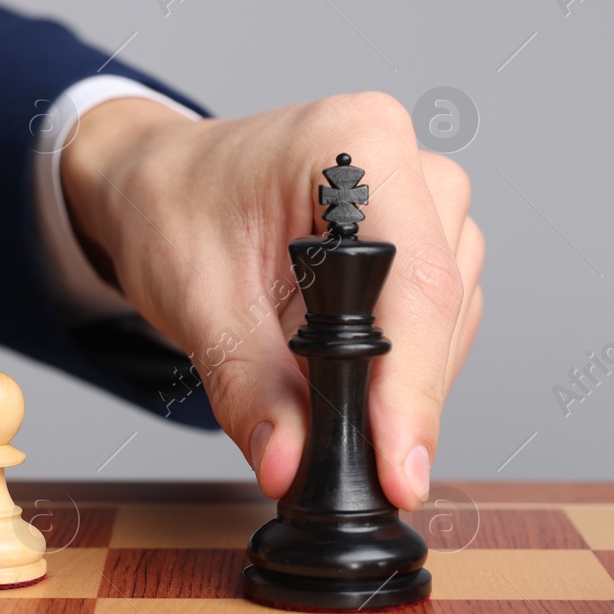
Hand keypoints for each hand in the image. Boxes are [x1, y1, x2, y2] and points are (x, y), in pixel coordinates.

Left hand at [60, 92, 482, 510]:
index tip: (399, 469)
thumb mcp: (196, 299)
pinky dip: (398, 368)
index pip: (415, 279)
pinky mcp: (428, 239)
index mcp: (355, 144)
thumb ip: (248, 387)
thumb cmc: (174, 210)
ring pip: (451, 320)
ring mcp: (426, 200)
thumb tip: (289, 463)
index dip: (413, 384)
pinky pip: (442, 323)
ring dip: (399, 381)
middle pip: (441, 303)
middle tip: (348, 464)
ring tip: (316, 391)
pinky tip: (340, 374)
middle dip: (400, 396)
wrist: (162, 186)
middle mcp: (408, 163)